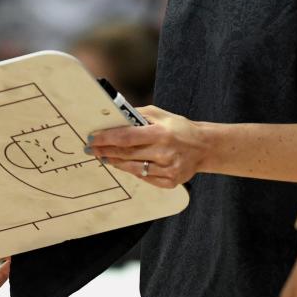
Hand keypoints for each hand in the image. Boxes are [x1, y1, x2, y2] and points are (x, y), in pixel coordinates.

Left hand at [87, 106, 206, 187]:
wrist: (204, 147)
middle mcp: (164, 152)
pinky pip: (145, 178)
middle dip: (106, 151)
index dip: (106, 138)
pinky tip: (126, 165)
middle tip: (92, 149)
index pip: (126, 137)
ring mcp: (168, 169)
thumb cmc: (179, 128)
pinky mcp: (171, 181)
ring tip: (105, 157)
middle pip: (126, 154)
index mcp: (161, 133)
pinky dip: (133, 171)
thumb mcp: (161, 115)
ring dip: (116, 162)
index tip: (92, 138)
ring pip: (133, 168)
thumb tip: (116, 116)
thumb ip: (138, 115)